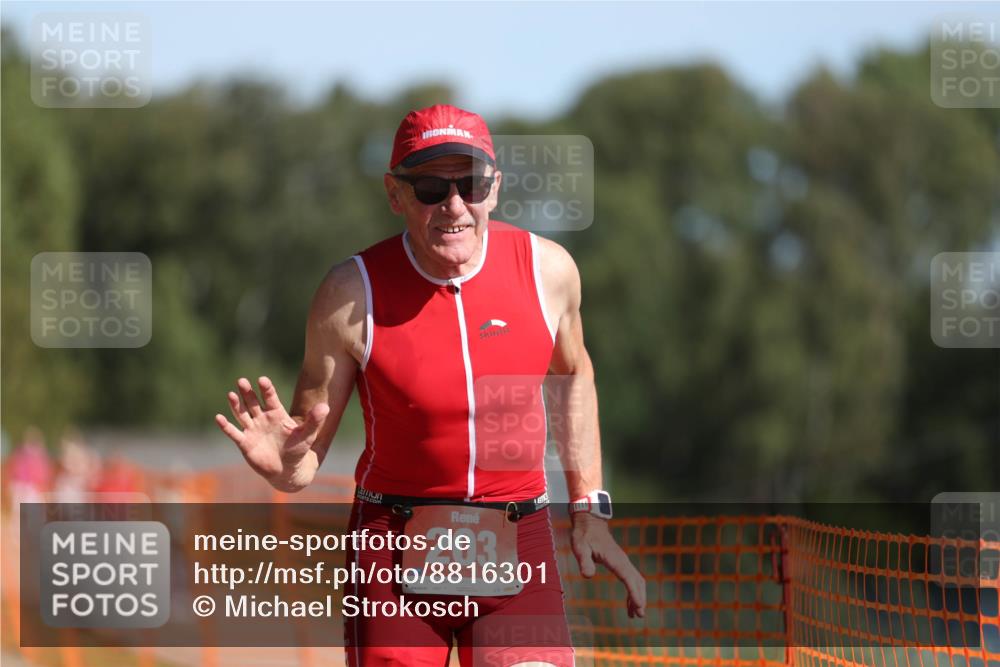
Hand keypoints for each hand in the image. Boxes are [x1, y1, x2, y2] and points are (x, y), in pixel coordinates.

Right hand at [214, 376, 328, 490]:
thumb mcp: (308, 434)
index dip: (266, 389)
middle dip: (247, 392)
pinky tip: (219, 417)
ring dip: (236, 405)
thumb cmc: (298, 450)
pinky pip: (233, 432)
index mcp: (277, 414)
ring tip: (231, 394)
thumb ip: (315, 420)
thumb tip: (326, 407)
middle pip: (253, 402)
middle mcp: (263, 419)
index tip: (262, 379)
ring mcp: (253, 429)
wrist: (287, 469)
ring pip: (242, 414)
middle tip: (242, 380)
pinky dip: (226, 426)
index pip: (270, 398)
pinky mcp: (244, 442)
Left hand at [571, 513, 646, 617]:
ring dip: (638, 597)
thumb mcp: (580, 547)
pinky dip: (632, 592)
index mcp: (615, 559)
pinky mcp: (621, 563)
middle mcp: (623, 560)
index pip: (628, 578)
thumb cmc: (584, 536)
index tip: (640, 606)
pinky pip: (631, 579)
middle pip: (637, 581)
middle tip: (639, 615)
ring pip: (637, 581)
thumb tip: (588, 576)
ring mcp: (623, 562)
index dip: (634, 593)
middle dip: (640, 598)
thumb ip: (584, 561)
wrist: (590, 523)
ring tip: (635, 615)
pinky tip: (629, 604)